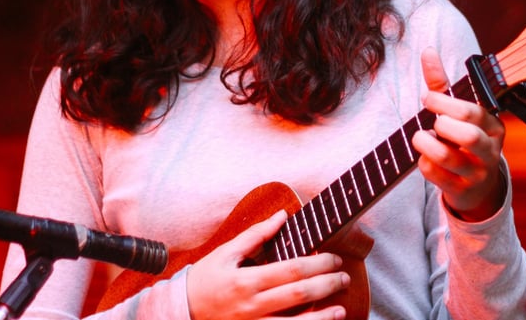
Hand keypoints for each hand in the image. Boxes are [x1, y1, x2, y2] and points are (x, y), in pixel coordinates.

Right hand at [187, 210, 348, 319]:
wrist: (182, 311)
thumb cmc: (205, 279)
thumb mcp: (226, 252)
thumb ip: (256, 234)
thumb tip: (282, 215)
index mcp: (247, 280)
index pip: (291, 270)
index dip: (317, 264)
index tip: (334, 258)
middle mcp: (252, 306)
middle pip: (298, 295)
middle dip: (326, 285)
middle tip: (344, 276)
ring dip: (322, 317)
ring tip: (341, 309)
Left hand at [411, 48, 506, 221]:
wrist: (476, 185)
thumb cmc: (462, 138)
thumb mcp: (456, 111)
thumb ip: (441, 83)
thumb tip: (427, 50)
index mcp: (492, 125)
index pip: (473, 111)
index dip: (445, 102)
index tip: (427, 98)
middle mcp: (489, 150)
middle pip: (468, 136)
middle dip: (442, 124)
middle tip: (431, 121)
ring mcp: (477, 173)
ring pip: (450, 158)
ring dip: (427, 144)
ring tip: (420, 137)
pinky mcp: (462, 191)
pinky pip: (438, 177)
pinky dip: (425, 164)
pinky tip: (424, 157)